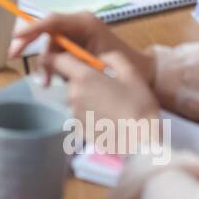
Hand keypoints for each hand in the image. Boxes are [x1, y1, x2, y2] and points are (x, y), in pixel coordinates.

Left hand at [10, 13, 157, 147]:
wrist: (142, 141)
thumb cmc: (139, 105)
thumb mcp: (131, 73)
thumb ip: (112, 58)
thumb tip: (100, 58)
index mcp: (83, 78)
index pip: (56, 60)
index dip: (56, 57)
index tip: (63, 57)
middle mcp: (74, 95)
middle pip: (72, 81)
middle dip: (86, 81)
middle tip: (108, 87)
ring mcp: (75, 114)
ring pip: (78, 98)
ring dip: (90, 98)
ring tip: (113, 106)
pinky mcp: (80, 129)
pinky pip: (82, 114)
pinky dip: (92, 114)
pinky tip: (110, 118)